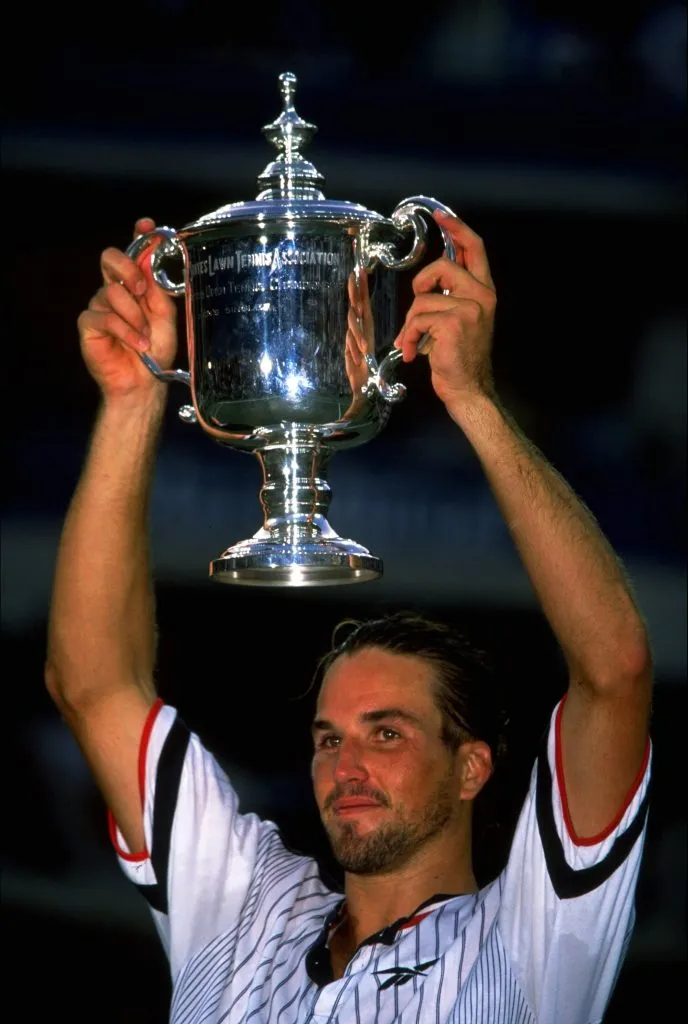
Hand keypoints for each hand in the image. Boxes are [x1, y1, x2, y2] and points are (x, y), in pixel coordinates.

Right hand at [77, 218, 177, 399]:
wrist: (143, 382)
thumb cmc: (155, 350)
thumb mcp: (165, 317)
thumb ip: (158, 288)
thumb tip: (152, 257)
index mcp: (135, 286)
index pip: (134, 253)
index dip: (139, 236)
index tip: (147, 225)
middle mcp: (115, 291)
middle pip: (110, 258)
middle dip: (128, 268)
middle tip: (141, 290)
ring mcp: (99, 305)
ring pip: (112, 293)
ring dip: (135, 317)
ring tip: (144, 337)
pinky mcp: (88, 324)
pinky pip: (104, 317)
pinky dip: (125, 332)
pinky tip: (137, 344)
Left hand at [393, 211, 496, 407]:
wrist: (468, 388)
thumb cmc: (458, 357)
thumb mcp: (460, 319)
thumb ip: (450, 295)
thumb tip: (428, 280)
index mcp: (484, 291)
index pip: (475, 248)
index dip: (458, 229)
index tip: (441, 216)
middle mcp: (482, 296)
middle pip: (443, 265)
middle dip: (421, 283)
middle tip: (418, 307)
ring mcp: (470, 309)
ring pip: (423, 298)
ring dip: (411, 323)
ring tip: (415, 342)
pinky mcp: (454, 323)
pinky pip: (417, 319)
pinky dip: (408, 337)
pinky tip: (413, 352)